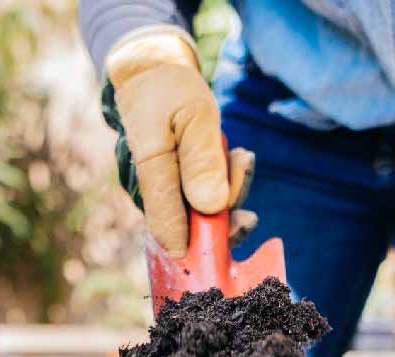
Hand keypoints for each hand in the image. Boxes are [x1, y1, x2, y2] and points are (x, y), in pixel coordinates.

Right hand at [101, 26, 255, 256]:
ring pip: (197, 212)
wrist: (149, 70)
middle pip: (188, 227)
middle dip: (226, 214)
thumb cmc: (170, 88)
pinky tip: (235, 158)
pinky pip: (198, 196)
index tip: (229, 244)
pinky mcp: (171, 184)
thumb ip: (202, 159)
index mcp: (150, 172)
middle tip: (246, 182)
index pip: (168, 229)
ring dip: (229, 191)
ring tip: (242, 157)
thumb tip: (210, 206)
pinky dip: (221, 182)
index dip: (197, 248)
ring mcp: (158, 189)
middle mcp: (148, 189)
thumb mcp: (195, 114)